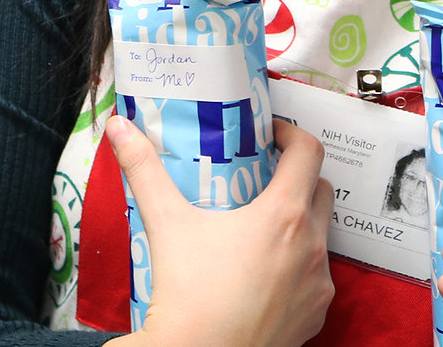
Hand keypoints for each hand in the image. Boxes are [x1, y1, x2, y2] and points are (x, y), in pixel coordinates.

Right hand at [106, 114, 333, 346]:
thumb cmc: (188, 291)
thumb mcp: (165, 223)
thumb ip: (143, 169)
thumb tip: (120, 126)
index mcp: (283, 216)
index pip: (309, 153)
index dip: (292, 133)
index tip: (268, 134)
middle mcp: (312, 247)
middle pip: (322, 191)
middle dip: (296, 177)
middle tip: (260, 178)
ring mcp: (318, 285)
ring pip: (322, 237)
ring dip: (299, 224)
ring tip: (257, 228)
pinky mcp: (315, 316)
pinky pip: (316, 278)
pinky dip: (296, 266)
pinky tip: (261, 274)